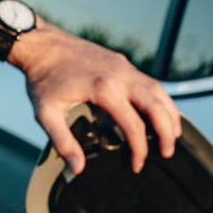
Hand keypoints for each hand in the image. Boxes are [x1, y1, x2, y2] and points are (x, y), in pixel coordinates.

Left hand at [9, 23, 181, 174]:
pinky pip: (151, 83)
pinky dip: (161, 100)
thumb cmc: (42, 79)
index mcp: (104, 89)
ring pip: (159, 92)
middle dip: (167, 133)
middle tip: (166, 153)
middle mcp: (120, 76)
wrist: (40, 44)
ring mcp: (124, 67)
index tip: (136, 165)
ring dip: (170, 114)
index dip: (139, 150)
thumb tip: (77, 168)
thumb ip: (63, 142)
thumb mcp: (46, 114)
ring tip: (172, 135)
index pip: (134, 126)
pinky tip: (161, 112)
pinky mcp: (123, 63)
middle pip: (157, 107)